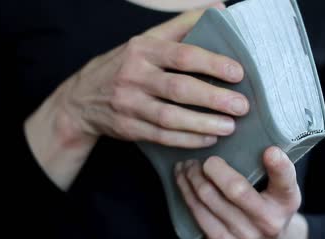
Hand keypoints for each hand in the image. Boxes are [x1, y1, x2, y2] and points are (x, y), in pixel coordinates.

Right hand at [24, 5, 247, 189]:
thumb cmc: (124, 65)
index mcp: (142, 50)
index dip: (212, 64)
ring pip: (170, 117)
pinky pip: (162, 136)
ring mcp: (129, 104)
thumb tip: (218, 9)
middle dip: (214, 98)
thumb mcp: (145, 40)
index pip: (183, 55)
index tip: (238, 73)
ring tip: (229, 127)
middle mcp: (134, 76)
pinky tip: (208, 139)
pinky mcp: (128, 127)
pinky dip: (187, 139)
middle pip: (179, 88)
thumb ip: (181, 25)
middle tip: (241, 106)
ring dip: (203, 123)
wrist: (82, 98)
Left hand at [175, 147, 307, 238]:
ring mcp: (243, 235)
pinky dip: (186, 192)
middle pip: (234, 189)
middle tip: (205, 158)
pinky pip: (196, 212)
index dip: (278, 166)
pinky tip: (183, 179)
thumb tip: (248, 132)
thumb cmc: (271, 204)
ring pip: (207, 198)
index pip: (285, 182)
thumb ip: (273, 166)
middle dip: (212, 168)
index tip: (270, 151)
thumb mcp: (282, 187)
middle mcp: (268, 222)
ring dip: (192, 177)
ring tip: (188, 165)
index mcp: (286, 202)